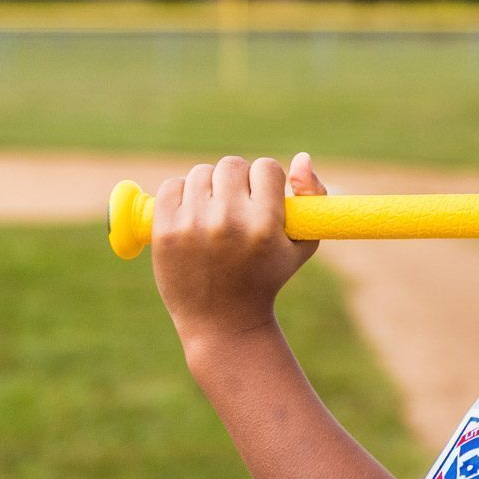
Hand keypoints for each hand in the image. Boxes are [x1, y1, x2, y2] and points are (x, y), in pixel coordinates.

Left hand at [152, 154, 329, 350]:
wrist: (222, 321)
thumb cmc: (267, 277)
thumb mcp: (302, 244)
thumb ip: (313, 196)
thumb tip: (302, 157)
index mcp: (264, 225)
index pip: (266, 168)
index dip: (266, 181)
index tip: (263, 197)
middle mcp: (227, 222)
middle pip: (232, 165)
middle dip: (238, 180)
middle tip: (237, 202)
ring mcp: (192, 226)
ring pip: (201, 173)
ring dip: (210, 186)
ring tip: (215, 210)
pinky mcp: (164, 231)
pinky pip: (172, 186)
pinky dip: (182, 193)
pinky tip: (192, 212)